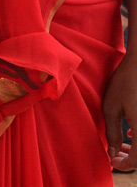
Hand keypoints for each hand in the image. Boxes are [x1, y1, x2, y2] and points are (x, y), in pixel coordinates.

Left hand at [104, 50, 136, 169]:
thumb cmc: (125, 82)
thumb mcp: (111, 107)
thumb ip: (112, 133)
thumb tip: (112, 153)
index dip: (124, 165)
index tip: (111, 162)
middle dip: (131, 158)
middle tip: (115, 154)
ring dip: (136, 149)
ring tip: (121, 144)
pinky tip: (130, 133)